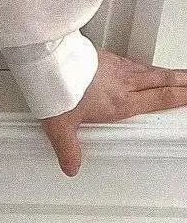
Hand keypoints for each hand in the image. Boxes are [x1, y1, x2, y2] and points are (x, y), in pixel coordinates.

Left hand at [40, 48, 186, 176]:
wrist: (49, 62)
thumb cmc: (57, 89)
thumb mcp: (61, 128)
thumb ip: (68, 149)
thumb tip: (71, 166)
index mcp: (119, 103)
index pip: (159, 99)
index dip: (179, 97)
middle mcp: (123, 83)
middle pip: (162, 80)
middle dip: (182, 81)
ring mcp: (117, 68)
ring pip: (150, 70)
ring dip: (167, 73)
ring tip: (177, 76)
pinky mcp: (108, 56)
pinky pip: (134, 62)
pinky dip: (145, 66)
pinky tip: (142, 68)